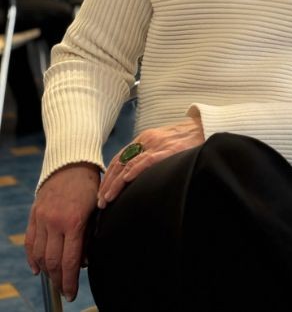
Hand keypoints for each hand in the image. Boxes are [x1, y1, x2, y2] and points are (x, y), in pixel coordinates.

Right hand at [25, 164, 99, 301]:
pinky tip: (37, 268)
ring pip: (40, 255)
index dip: (70, 280)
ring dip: (46, 271)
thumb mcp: (97, 208)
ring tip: (54, 279)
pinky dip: (32, 258)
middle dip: (59, 280)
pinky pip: (30, 242)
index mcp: (74, 221)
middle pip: (53, 261)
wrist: (72, 163)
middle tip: (64, 290)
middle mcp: (55, 221)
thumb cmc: (90, 185)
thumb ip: (90, 234)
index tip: (71, 293)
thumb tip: (84, 261)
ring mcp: (42, 218)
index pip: (70, 260)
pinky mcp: (34, 214)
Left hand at [97, 116, 203, 208]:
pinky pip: (146, 161)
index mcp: (145, 138)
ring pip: (128, 164)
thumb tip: (139, 175)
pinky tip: (125, 181)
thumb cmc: (187, 138)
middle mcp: (147, 139)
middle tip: (101, 201)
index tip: (102, 191)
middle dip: (108, 183)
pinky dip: (133, 171)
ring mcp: (157, 144)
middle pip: (119, 162)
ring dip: (115, 183)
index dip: (109, 175)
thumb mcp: (165, 143)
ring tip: (108, 199)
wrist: (207, 126)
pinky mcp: (168, 150)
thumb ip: (152, 154)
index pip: (119, 157)